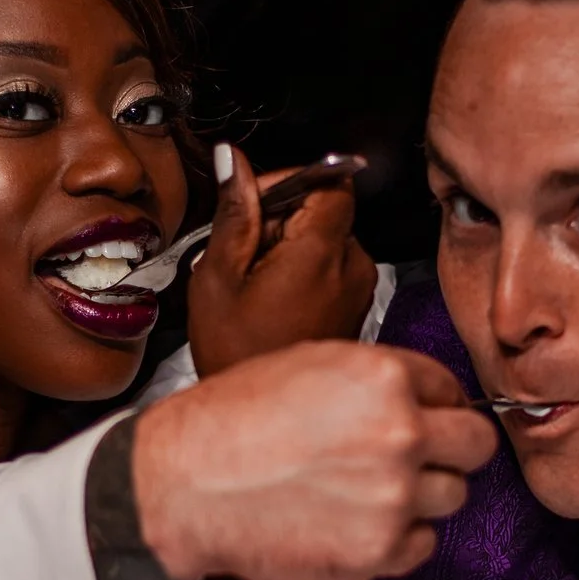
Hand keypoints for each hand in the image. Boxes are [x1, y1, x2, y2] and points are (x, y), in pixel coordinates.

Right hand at [131, 341, 498, 579]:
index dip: (435, 405)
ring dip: (422, 496)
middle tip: (416, 458)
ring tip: (367, 492)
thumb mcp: (310, 364)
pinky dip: (398, 539)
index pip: (453, 389)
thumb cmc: (232, 421)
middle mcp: (400, 435)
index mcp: (385, 378)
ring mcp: (393, 497)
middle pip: (477, 446)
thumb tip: (425, 398)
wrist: (183, 484)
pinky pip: (422, 546)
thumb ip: (378, 379)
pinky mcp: (377, 552)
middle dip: (452, 450)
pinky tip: (354, 523)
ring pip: (453, 498)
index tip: (421, 418)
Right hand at [186, 142, 377, 375]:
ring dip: (291, 247)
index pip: (330, 180)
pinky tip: (276, 302)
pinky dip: (303, 272)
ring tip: (258, 285)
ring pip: (328, 237)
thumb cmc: (234, 356)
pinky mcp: (358, 306)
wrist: (260, 420)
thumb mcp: (218, 276)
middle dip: (283, 219)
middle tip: (246, 256)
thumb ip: (233, 211)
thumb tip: (231, 159)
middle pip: (327, 208)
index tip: (255, 205)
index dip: (289, 182)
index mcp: (321, 254)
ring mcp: (360, 290)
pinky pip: (333, 267)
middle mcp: (353, 268)